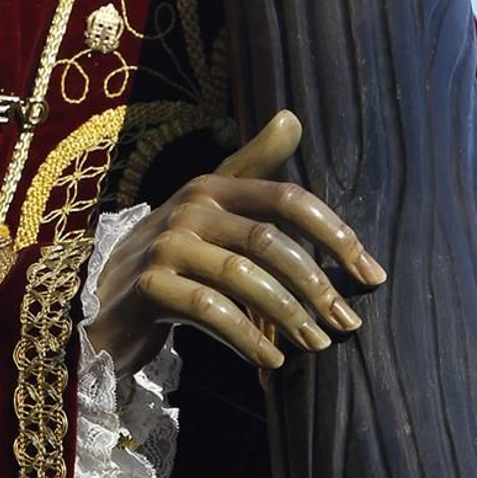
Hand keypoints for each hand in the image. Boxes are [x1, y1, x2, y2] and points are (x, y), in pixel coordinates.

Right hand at [87, 110, 385, 377]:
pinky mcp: (149, 285)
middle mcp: (189, 207)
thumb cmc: (174, 255)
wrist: (104, 300)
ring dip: (288, 316)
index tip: (372, 274)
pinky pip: (210, 310)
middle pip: (268, 241)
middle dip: (316, 284)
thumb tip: (293, 116)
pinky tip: (272, 361)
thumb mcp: (210, 207)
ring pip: (242, 277)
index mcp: (212, 185)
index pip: (285, 198)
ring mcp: (165, 244)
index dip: (334, 234)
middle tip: (348, 323)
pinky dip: (248, 338)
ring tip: (317, 345)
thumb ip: (253, 166)